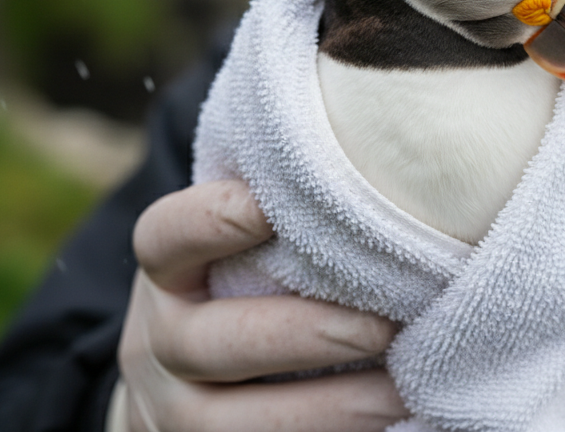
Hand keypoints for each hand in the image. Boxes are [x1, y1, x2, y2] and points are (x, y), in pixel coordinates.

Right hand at [112, 179, 408, 431]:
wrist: (181, 391)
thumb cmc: (242, 291)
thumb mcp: (236, 252)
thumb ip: (280, 214)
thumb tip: (386, 159)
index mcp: (167, 274)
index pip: (166, 238)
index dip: (210, 220)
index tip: (268, 206)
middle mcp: (161, 344)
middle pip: (212, 343)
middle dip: (304, 337)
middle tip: (382, 326)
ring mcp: (178, 413)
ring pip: (238, 423)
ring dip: (330, 407)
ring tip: (403, 388)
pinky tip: (395, 420)